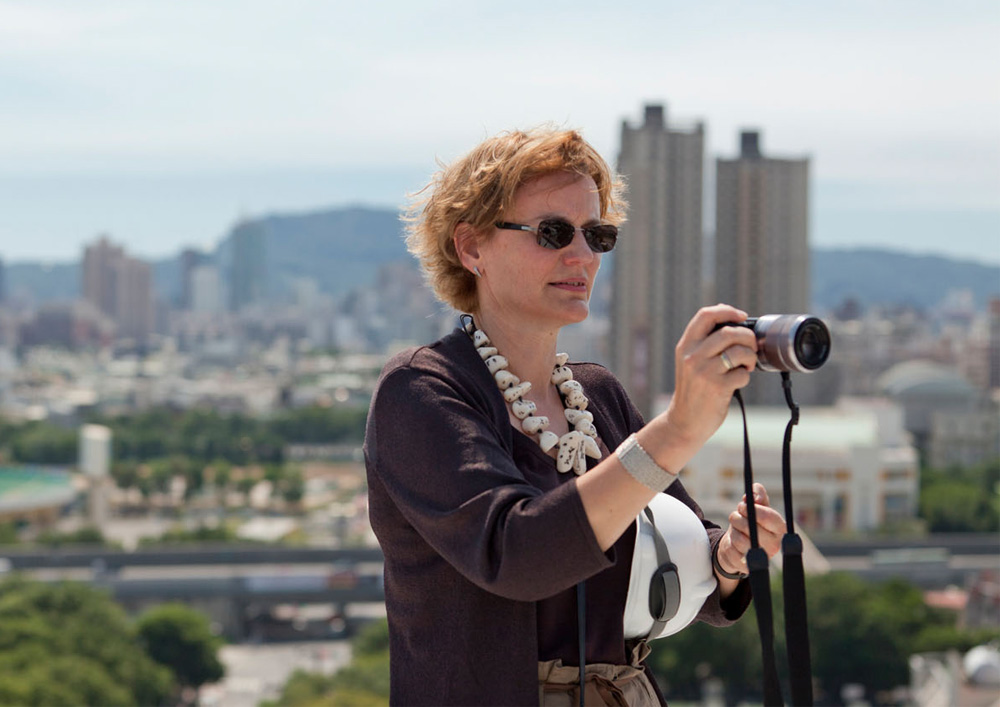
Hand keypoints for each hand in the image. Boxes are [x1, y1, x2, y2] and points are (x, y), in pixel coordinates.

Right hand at [661, 304, 758, 449]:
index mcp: (685, 346)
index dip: (727, 311)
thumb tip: (732, 319)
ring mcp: (704, 371)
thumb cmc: (693, 390)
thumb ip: (704, 342)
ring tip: (746, 366)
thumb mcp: (689, 362)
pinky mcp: (717, 387)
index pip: (705, 315)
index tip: (742, 317)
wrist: (684, 422)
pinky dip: (745, 376)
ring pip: (739, 351)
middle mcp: (692, 356)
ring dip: (750, 358)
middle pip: (729, 332)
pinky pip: (742, 373)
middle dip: (748, 338)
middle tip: (751, 348)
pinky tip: (737, 382)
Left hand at [717, 483, 784, 576]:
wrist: (739, 545)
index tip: (741, 505)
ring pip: (740, 540)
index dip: (752, 509)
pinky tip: (733, 543)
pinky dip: (728, 544)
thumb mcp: (755, 507)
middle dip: (738, 519)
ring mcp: (762, 558)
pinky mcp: (748, 568)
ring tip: (735, 529)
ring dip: (733, 531)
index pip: (769, 516)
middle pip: (751, 527)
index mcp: (780, 528)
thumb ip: (758, 495)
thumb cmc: (750, 522)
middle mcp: (775, 545)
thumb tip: (756, 492)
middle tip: (735, 516)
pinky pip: (731, 551)